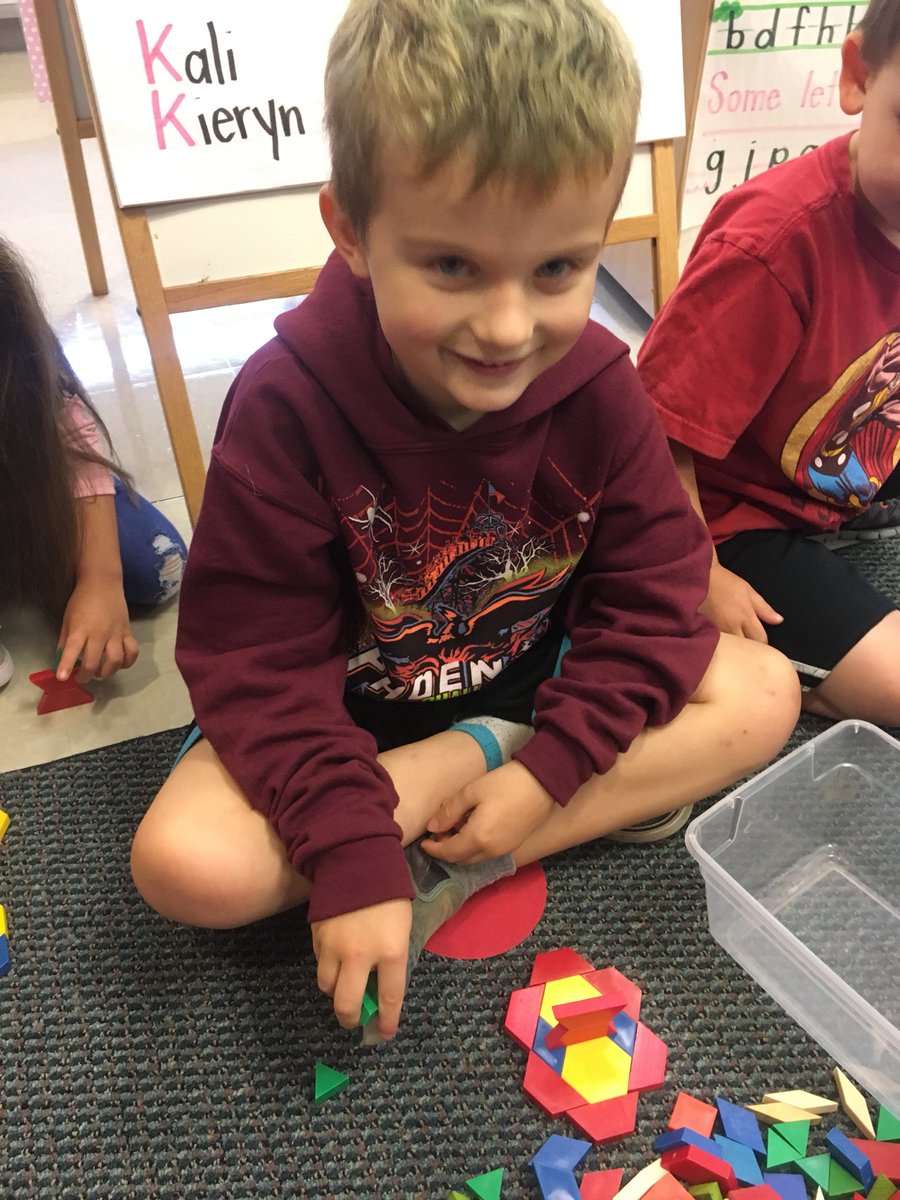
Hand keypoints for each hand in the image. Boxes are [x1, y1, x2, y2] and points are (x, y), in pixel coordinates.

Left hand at [57, 575, 139, 682]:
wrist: (103, 583)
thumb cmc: (81, 600)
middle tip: (81, 678)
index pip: (72, 651)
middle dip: (86, 676)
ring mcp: (116, 633)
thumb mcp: (67, 619)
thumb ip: (65, 641)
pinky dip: (128, 662)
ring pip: (115, 660)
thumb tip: (62, 659)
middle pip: (94, 662)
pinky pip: (132, 651)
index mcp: (80, 629)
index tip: (63, 678)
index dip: (67, 666)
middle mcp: (99, 633)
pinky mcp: (128, 632)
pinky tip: (120, 664)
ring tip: (100, 673)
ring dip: (107, 672)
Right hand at [312, 898, 411, 1039]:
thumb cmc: (388, 894)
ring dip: (336, 992)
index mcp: (391, 953)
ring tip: (345, 986)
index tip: (384, 1033)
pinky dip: (327, 968)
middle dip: (351, 1018)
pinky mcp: (317, 938)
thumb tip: (380, 984)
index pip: (388, 999)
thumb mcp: (401, 927)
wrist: (357, 861)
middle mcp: (360, 956)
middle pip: (347, 1005)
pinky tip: (336, 960)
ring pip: (327, 987)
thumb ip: (392, 958)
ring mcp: (335, 948)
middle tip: (355, 1019)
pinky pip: (320, 964)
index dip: (386, 1021)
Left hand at [420, 760, 554, 864]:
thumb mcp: (472, 791)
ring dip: (461, 849)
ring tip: (455, 829)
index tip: (423, 842)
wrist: (543, 782)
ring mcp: (505, 850)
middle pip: (462, 859)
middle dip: (446, 851)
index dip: (434, 849)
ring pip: (475, 858)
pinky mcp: (515, 844)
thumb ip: (449, 811)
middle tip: (438, 834)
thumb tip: (433, 827)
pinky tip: (474, 828)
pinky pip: (488, 853)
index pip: (449, 853)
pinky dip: (476, 846)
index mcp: (478, 838)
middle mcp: (491, 851)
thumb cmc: (505, 783)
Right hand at [702, 559, 781, 641]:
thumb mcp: (749, 592)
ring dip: (737, 645)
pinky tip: (724, 639)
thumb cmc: (726, 583)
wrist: (701, 579)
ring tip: (736, 637)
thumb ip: (764, 609)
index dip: (762, 640)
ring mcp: (718, 631)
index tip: (759, 637)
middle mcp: (732, 626)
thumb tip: (779, 621)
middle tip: (747, 637)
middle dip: (750, 644)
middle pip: (746, 646)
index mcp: (745, 616)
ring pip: (733, 647)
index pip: (760, 639)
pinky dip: (725, 643)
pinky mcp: (707, 631)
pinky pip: (720, 643)